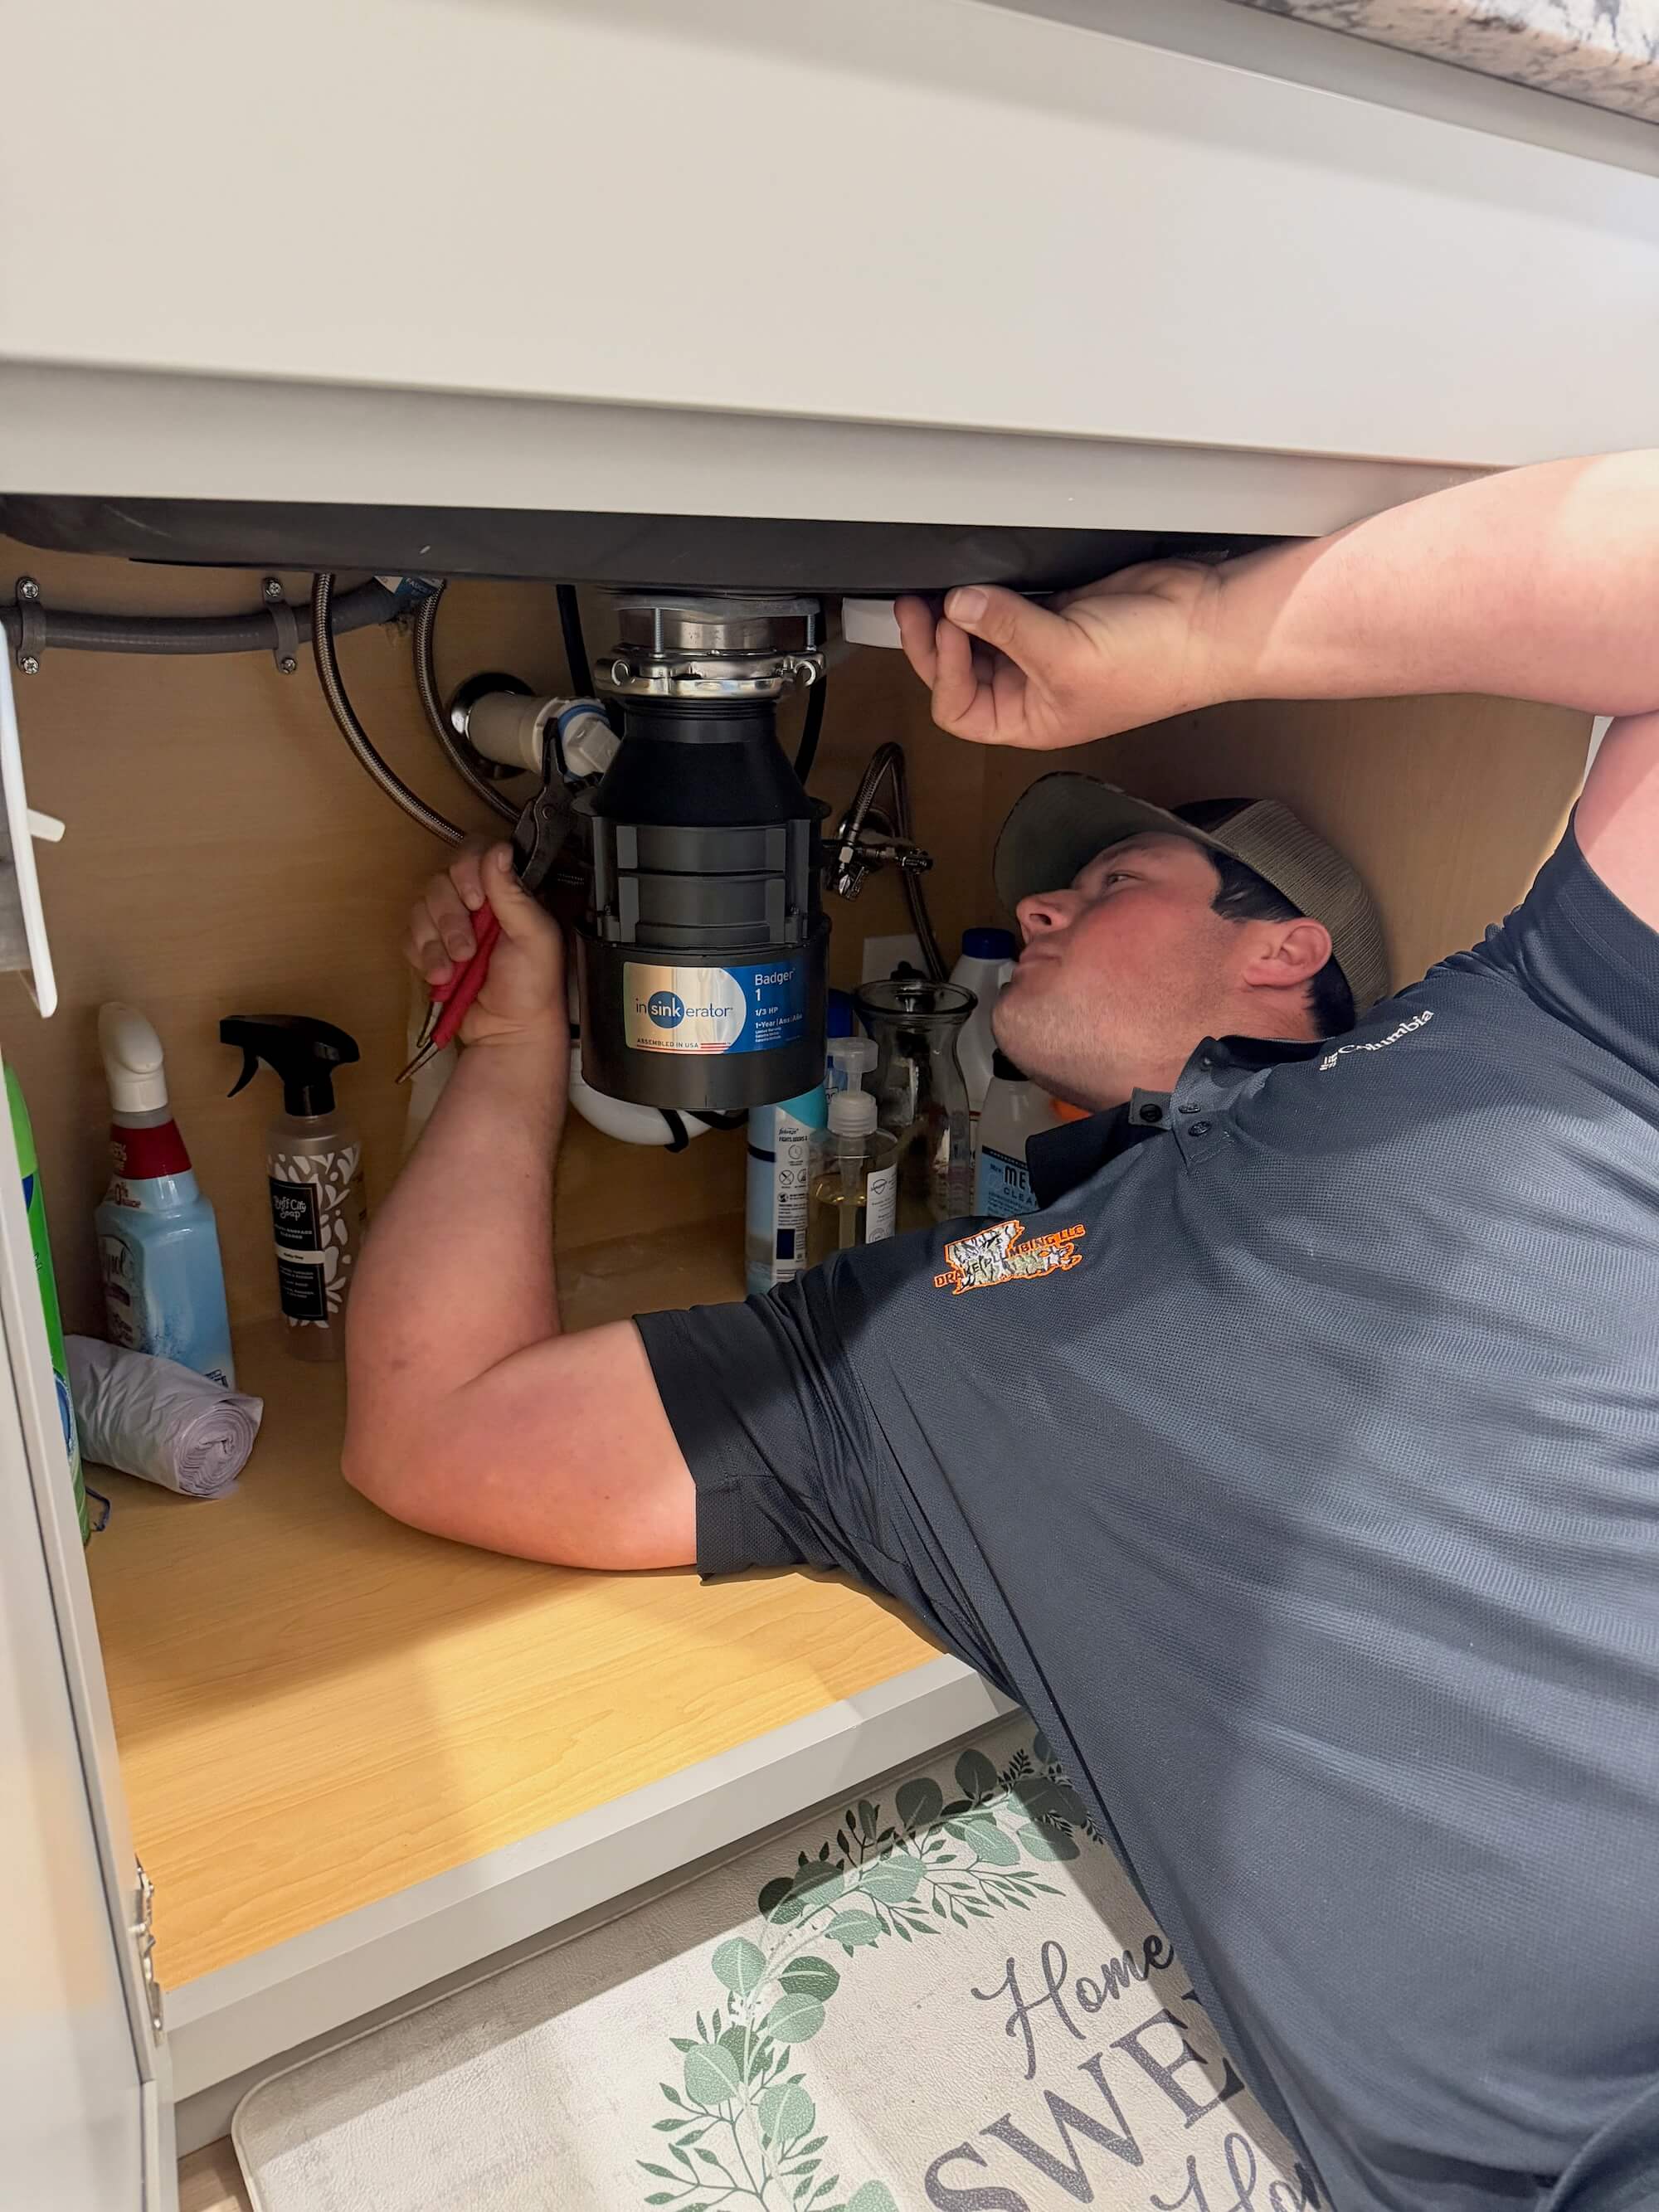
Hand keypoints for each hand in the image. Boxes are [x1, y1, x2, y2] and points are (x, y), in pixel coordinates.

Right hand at [404, 843, 565, 1050]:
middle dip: (450, 919)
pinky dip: (423, 957)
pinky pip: (410, 937)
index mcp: (506, 892)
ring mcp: (451, 925)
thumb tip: (501, 851)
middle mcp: (477, 902)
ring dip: (435, 942)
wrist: (508, 1034)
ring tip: (455, 970)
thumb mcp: (535, 938)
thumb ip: (515, 894)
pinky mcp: (431, 948)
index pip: (474, 854)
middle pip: (441, 881)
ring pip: (421, 909)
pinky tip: (441, 976)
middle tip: (468, 949)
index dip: (467, 872)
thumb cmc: (533, 990)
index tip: (476, 901)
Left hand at [894, 559, 1229, 749]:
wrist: (1204, 622)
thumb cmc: (1153, 664)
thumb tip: (959, 604)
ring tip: (936, 591)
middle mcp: (1031, 689)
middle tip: (917, 606)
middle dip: (937, 642)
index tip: (949, 631)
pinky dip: (988, 594)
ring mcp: (1042, 648)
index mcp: (1029, 718)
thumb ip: (1007, 628)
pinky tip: (975, 579)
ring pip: (980, 636)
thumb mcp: (1065, 654)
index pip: (959, 710)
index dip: (944, 673)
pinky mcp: (1056, 610)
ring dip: (958, 616)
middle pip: (961, 672)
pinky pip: (1007, 604)